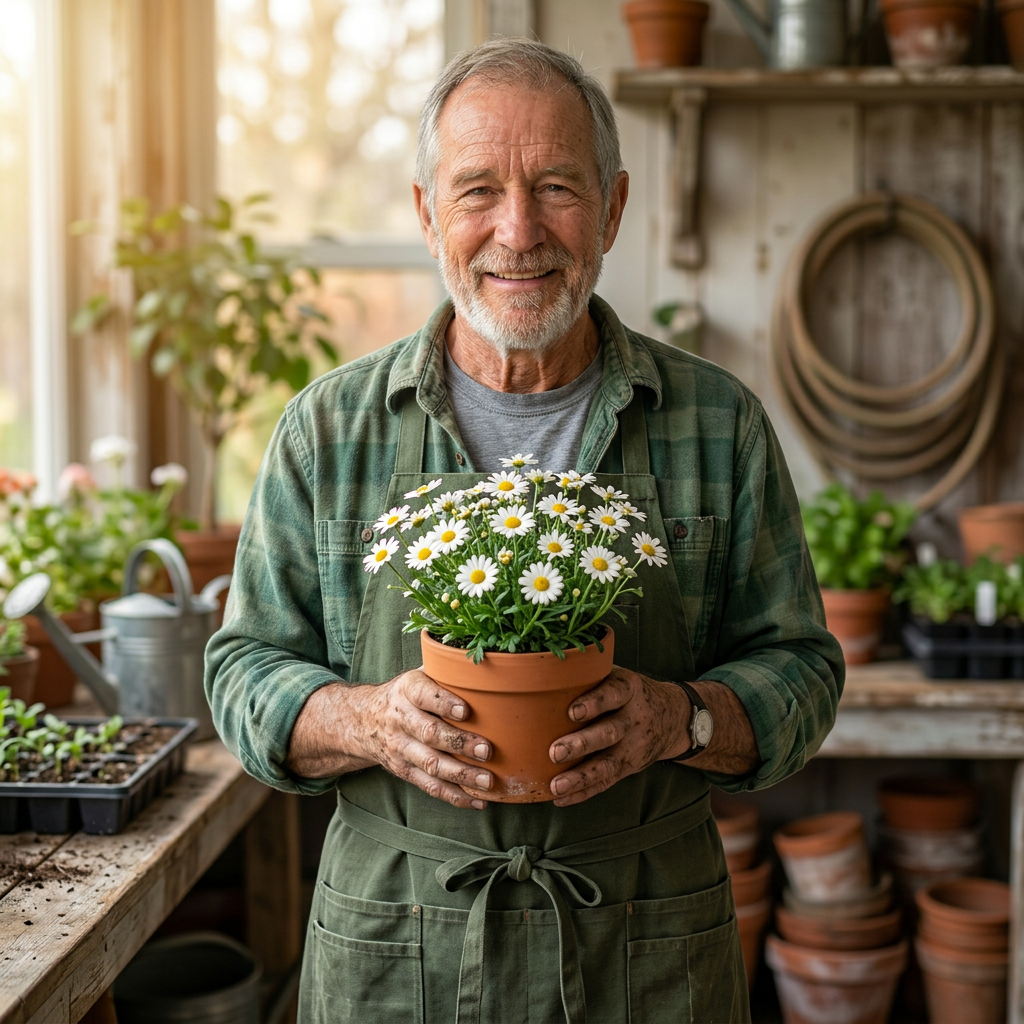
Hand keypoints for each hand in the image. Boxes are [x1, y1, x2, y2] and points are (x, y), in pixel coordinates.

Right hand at [358, 669, 494, 808]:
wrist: (365, 721)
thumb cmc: (407, 694)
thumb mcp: (418, 674)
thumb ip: (446, 669)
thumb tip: (486, 661)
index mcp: (407, 690)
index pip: (423, 695)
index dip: (444, 703)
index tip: (465, 710)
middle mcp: (401, 719)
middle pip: (429, 734)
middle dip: (459, 743)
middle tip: (486, 750)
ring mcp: (401, 749)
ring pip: (431, 764)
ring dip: (461, 775)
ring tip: (488, 781)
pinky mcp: (405, 771)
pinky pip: (430, 787)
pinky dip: (455, 796)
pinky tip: (478, 800)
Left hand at [547, 667, 691, 806]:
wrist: (673, 717)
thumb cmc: (629, 692)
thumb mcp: (618, 674)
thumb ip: (590, 673)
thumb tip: (542, 666)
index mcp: (629, 689)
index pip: (613, 693)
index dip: (594, 702)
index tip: (572, 711)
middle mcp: (634, 718)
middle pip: (610, 732)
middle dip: (582, 744)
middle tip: (555, 752)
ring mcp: (633, 746)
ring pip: (608, 763)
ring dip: (581, 776)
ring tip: (556, 785)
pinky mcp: (629, 767)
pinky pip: (607, 782)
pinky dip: (584, 792)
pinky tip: (562, 798)